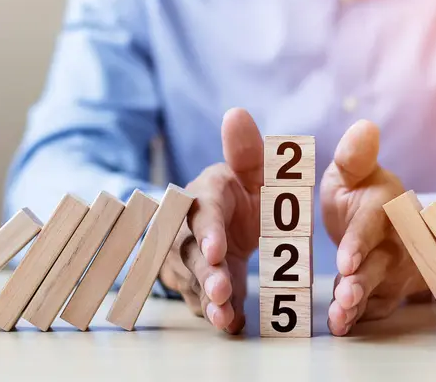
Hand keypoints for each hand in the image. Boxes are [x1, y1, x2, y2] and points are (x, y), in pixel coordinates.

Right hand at [159, 108, 262, 333]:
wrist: (230, 217)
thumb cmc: (243, 190)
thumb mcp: (252, 170)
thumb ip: (247, 150)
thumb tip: (236, 112)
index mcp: (204, 194)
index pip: (199, 210)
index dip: (206, 230)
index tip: (216, 250)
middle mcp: (185, 226)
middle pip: (188, 250)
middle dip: (203, 272)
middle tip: (221, 291)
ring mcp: (184, 255)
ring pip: (189, 279)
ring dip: (206, 298)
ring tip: (225, 317)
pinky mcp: (191, 279)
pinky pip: (197, 297)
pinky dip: (213, 311)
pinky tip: (231, 323)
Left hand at [321, 120, 429, 335]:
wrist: (384, 222)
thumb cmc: (361, 194)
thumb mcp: (354, 172)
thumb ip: (354, 157)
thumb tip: (364, 126)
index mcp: (385, 204)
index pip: (375, 222)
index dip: (361, 241)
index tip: (346, 261)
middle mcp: (395, 238)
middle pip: (383, 262)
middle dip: (365, 280)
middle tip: (345, 295)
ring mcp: (393, 267)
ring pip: (379, 289)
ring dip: (360, 303)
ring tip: (340, 317)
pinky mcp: (386, 289)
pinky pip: (375, 306)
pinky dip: (359, 317)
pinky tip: (341, 325)